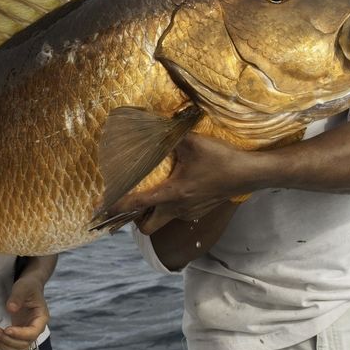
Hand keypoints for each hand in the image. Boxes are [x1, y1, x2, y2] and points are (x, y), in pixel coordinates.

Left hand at [0, 275, 49, 349]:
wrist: (28, 287)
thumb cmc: (28, 286)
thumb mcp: (23, 287)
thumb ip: (18, 297)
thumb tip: (11, 309)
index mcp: (41, 318)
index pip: (33, 332)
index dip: (20, 334)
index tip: (7, 329)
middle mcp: (36, 329)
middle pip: (25, 344)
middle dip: (9, 340)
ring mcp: (27, 333)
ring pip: (18, 349)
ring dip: (5, 346)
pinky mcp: (19, 334)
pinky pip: (12, 347)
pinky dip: (3, 347)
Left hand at [108, 133, 260, 233]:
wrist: (250, 174)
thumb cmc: (221, 159)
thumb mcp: (192, 143)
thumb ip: (168, 135)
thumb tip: (150, 122)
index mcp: (172, 194)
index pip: (136, 204)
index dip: (115, 207)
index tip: (99, 211)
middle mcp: (178, 209)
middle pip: (146, 226)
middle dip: (133, 219)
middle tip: (127, 201)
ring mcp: (189, 213)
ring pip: (161, 220)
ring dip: (150, 211)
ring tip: (146, 192)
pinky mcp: (198, 211)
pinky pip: (175, 214)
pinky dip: (167, 206)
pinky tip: (172, 188)